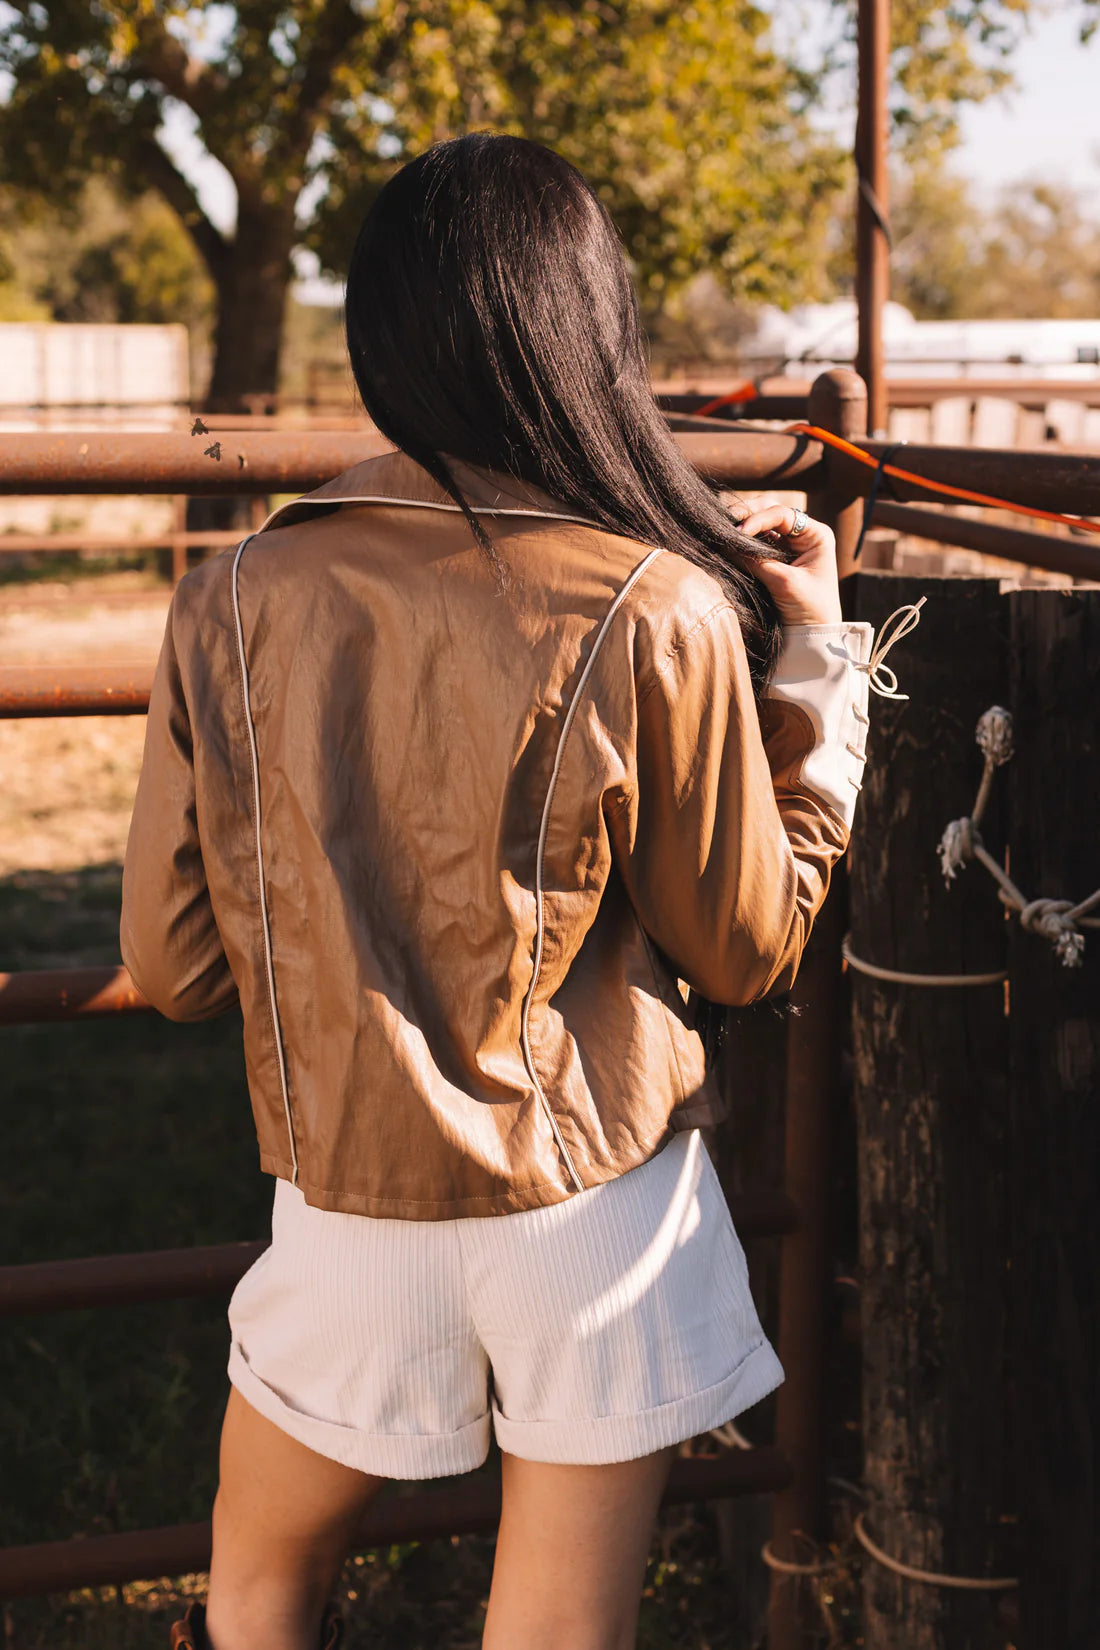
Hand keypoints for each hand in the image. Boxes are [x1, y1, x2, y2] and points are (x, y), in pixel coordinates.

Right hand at [734, 496, 841, 627]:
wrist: (812, 636)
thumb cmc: (810, 609)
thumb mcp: (784, 582)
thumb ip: (757, 561)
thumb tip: (727, 543)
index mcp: (815, 534)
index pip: (783, 514)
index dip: (758, 519)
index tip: (739, 532)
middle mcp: (801, 535)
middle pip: (769, 512)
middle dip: (746, 515)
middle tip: (724, 524)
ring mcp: (786, 545)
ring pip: (759, 525)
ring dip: (741, 527)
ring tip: (722, 533)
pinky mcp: (773, 559)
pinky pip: (754, 543)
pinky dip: (740, 543)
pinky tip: (726, 545)